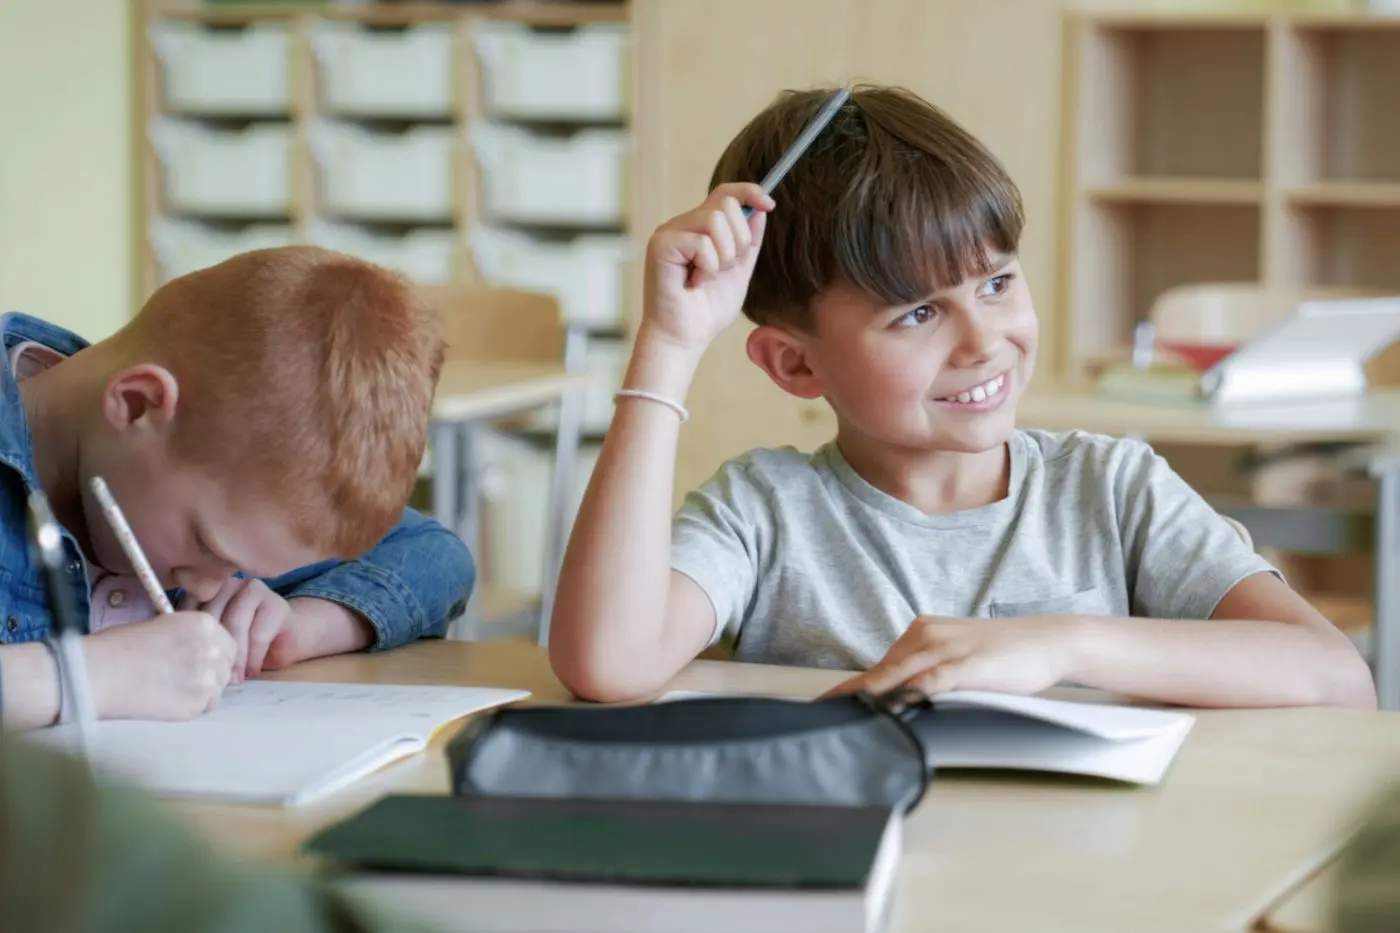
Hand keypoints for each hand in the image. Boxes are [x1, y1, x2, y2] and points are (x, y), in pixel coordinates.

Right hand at [85, 612, 235, 720]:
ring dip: (205, 689)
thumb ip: (191, 636)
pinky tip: (171, 701)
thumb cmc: (119, 646)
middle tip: (188, 678)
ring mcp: (207, 678)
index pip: (228, 642)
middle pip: (227, 665)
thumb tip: (205, 650)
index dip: (215, 653)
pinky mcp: (197, 704)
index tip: (203, 660)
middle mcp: (211, 648)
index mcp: (203, 624)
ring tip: (175, 690)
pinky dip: (195, 706)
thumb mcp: (162, 626)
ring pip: (219, 687)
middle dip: (213, 671)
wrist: (98, 674)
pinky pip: (207, 706)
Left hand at [180, 578, 293, 682]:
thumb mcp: (214, 640)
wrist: (285, 639)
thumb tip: (174, 659)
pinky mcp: (276, 605)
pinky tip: (251, 672)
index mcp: (207, 590)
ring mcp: (254, 591)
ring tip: (232, 679)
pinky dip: (253, 658)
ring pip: (235, 623)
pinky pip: (258, 635)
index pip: (189, 609)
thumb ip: (196, 638)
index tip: (190, 665)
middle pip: (212, 616)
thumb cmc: (242, 643)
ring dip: (234, 657)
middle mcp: (228, 585)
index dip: (189, 638)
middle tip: (211, 678)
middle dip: (211, 650)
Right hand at [641, 182, 774, 353]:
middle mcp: (683, 225)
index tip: (769, 204)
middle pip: (725, 203)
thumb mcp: (739, 271)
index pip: (725, 193)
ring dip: (724, 256)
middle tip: (725, 268)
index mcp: (699, 228)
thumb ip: (749, 242)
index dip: (750, 192)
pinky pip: (702, 243)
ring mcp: (669, 232)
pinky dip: (708, 267)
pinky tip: (694, 284)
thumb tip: (761, 209)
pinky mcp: (661, 245)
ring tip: (708, 277)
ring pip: (715, 220)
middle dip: (738, 240)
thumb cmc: (706, 310)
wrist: (684, 338)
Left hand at [821, 615, 1081, 698]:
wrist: (1049, 640)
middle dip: (849, 697)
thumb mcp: (956, 660)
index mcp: (920, 634)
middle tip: (820, 716)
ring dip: (870, 697)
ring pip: (898, 675)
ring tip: (843, 716)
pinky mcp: (968, 664)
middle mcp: (926, 637)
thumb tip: (899, 702)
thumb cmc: (1002, 655)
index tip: (821, 706)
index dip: (848, 690)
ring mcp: (947, 649)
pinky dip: (911, 694)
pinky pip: (933, 680)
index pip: (877, 668)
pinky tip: (894, 706)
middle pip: (879, 673)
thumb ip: (927, 676)